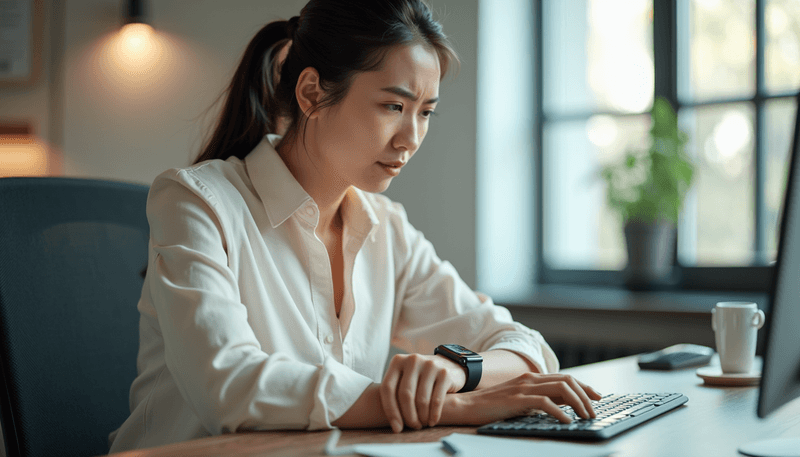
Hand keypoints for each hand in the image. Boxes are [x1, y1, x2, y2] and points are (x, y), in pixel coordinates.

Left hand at [380, 353, 465, 432]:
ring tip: (422, 424)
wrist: (447, 366)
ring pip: (421, 399)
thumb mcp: (405, 378)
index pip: (388, 388)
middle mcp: (412, 360)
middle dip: (408, 416)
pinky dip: (433, 414)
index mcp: (397, 361)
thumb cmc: (419, 379)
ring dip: (421, 417)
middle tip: (412, 427)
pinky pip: (436, 400)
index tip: (396, 428)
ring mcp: (430, 365)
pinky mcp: (444, 373)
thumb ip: (395, 392)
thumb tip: (393, 424)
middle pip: (405, 394)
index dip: (390, 410)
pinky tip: (432, 421)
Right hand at [445, 372, 601, 424]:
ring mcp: (524, 387)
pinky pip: (546, 403)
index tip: (597, 397)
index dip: (584, 387)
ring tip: (586, 417)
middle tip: (595, 410)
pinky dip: (560, 412)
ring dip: (578, 403)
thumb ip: (537, 399)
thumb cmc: (491, 406)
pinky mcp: (518, 399)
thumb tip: (561, 406)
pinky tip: (567, 421)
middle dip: (586, 395)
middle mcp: (529, 379)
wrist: (466, 406)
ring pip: (561, 389)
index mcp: (530, 378)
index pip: (564, 377)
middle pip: (567, 381)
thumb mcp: (518, 400)